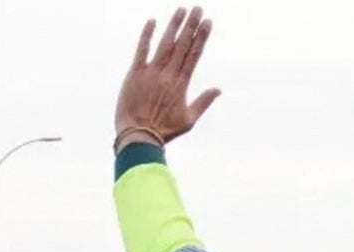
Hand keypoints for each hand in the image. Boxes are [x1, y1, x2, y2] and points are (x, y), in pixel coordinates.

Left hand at [115, 6, 220, 147]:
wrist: (139, 137)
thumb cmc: (164, 131)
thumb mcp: (188, 120)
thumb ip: (203, 102)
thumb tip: (218, 90)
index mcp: (181, 84)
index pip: (194, 55)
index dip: (201, 37)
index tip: (207, 22)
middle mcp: (168, 75)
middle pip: (182, 45)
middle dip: (191, 25)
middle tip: (198, 8)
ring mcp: (152, 73)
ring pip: (165, 44)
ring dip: (174, 26)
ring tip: (181, 10)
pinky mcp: (135, 74)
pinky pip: (141, 50)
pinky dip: (146, 36)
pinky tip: (152, 21)